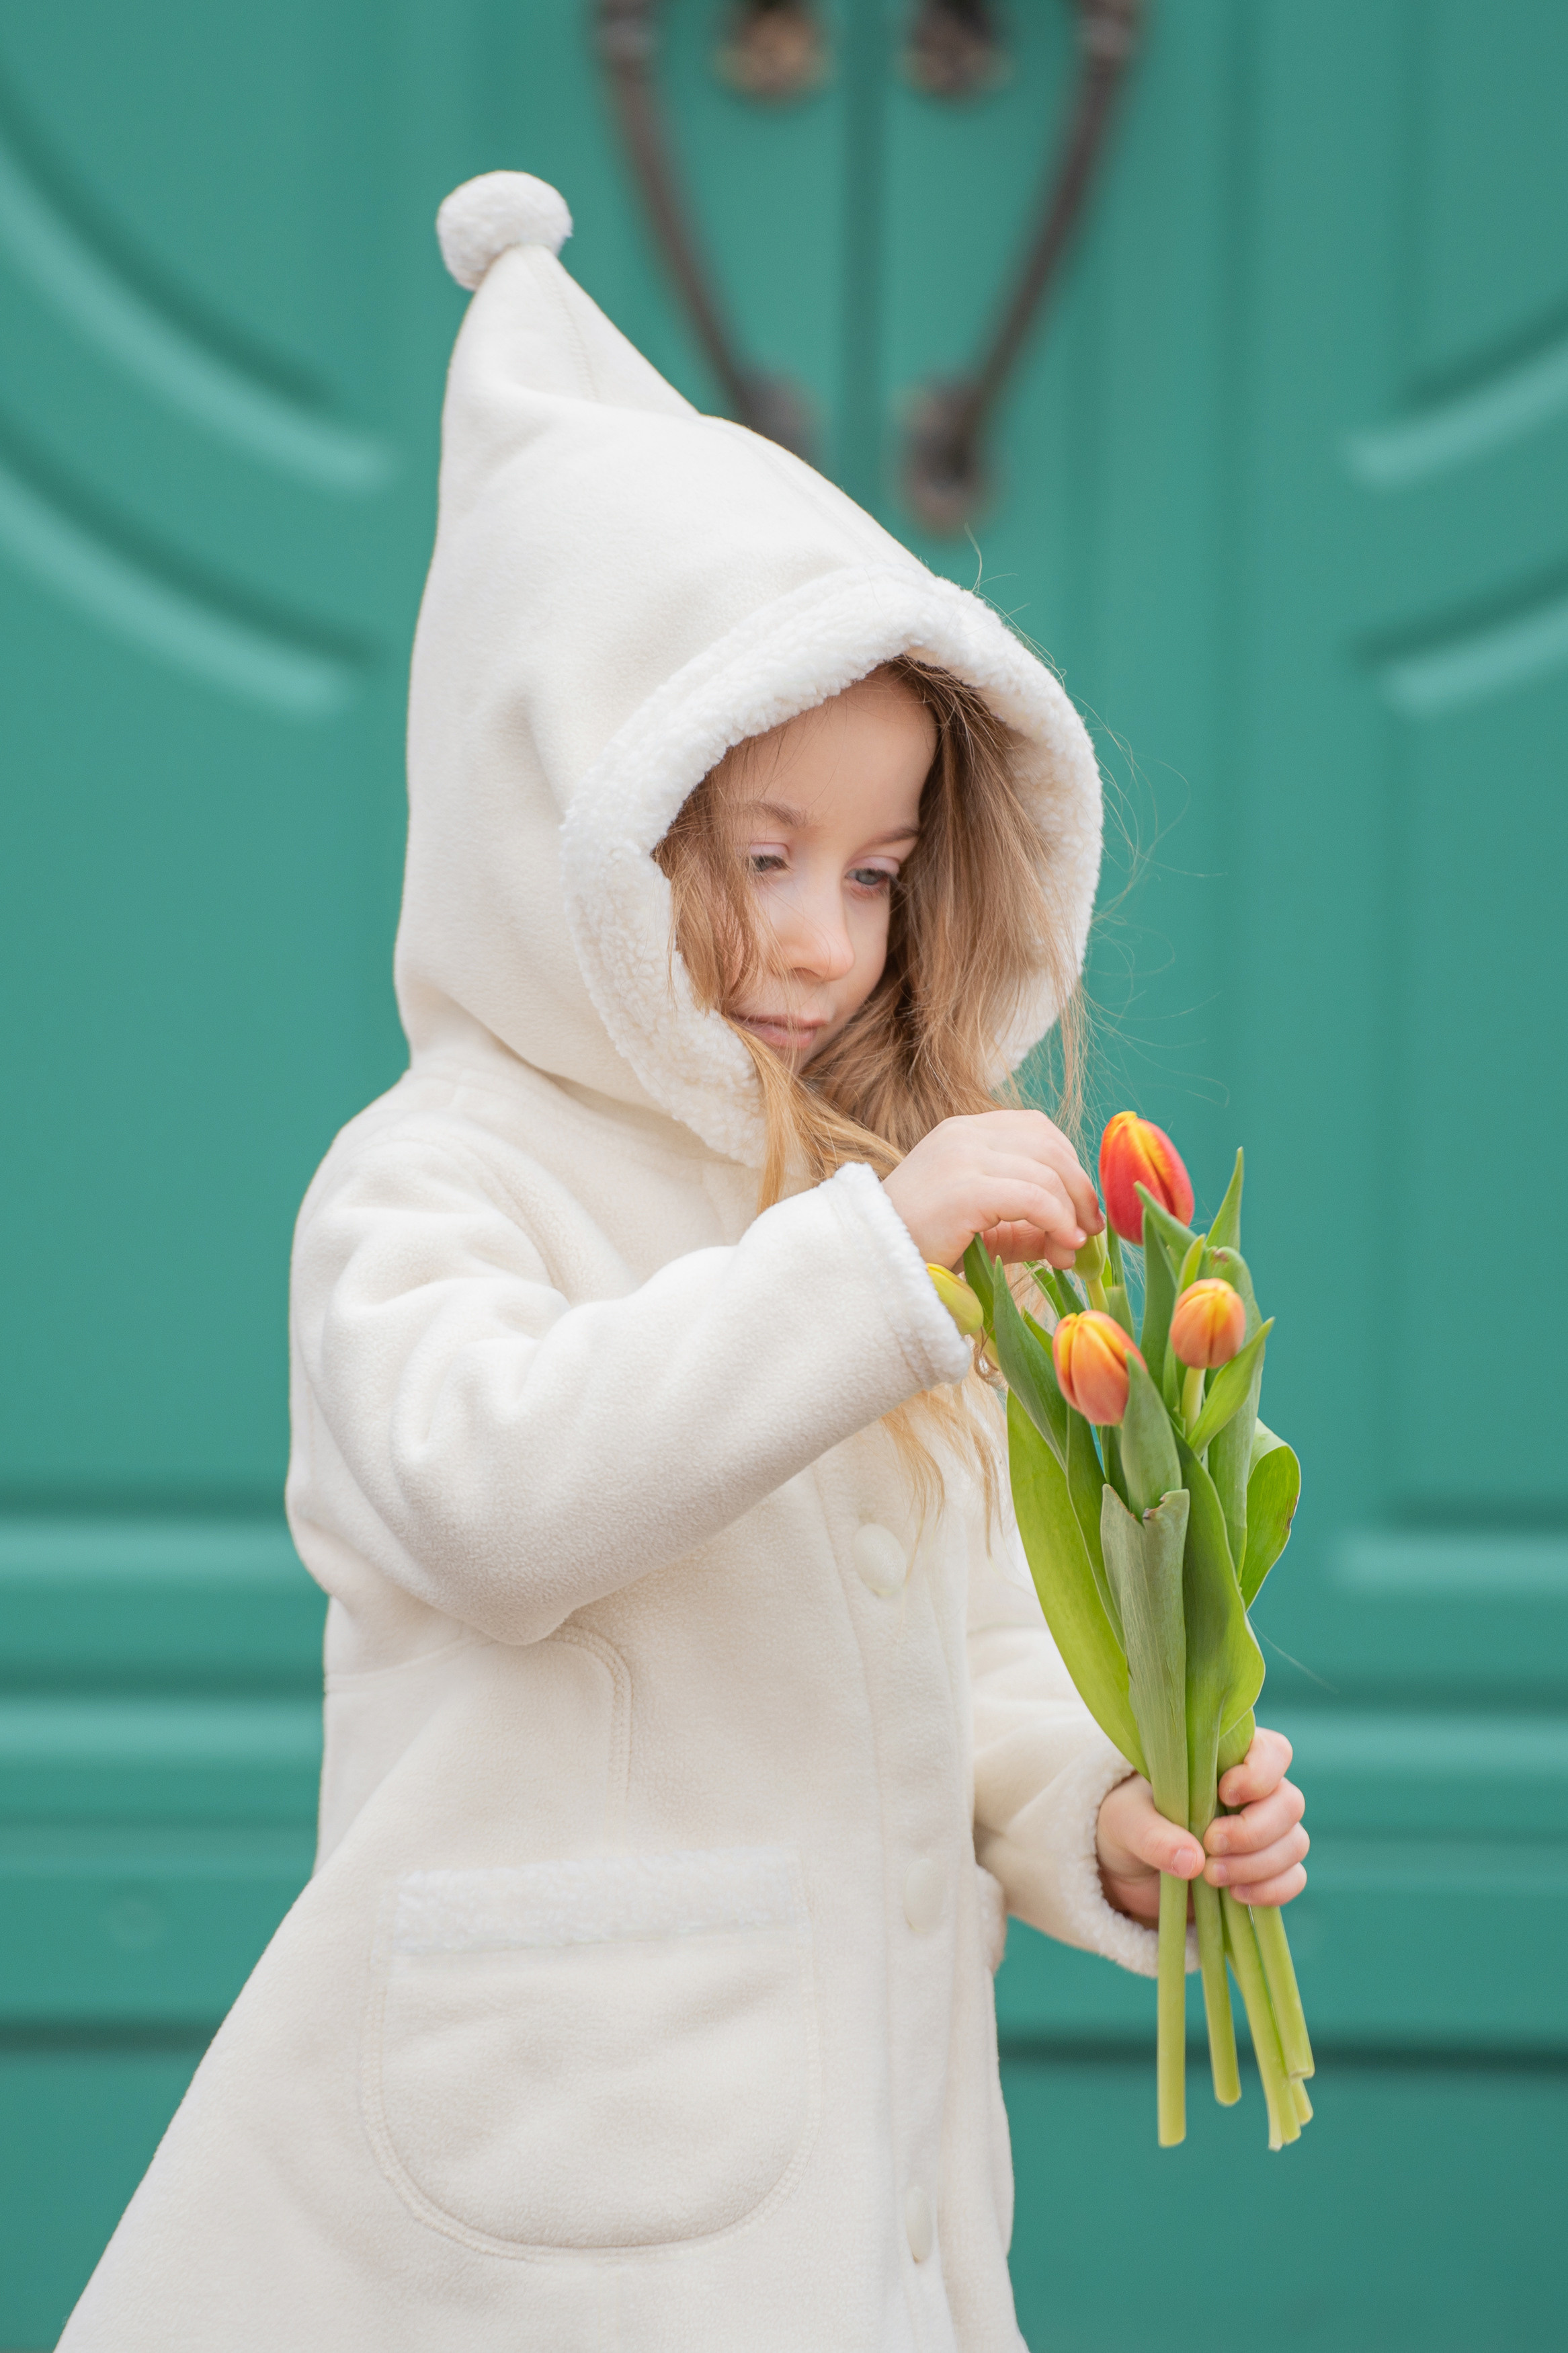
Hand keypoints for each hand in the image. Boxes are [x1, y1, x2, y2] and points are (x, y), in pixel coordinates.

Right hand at [882, 1109, 1102, 1270]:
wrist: (866, 1265)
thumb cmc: (918, 1248)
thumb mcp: (980, 1228)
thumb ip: (1023, 1224)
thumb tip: (1076, 1234)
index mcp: (964, 1131)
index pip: (1038, 1130)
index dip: (1070, 1167)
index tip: (1082, 1210)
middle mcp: (964, 1133)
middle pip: (1051, 1146)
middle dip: (1080, 1190)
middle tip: (1089, 1233)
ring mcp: (963, 1156)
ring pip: (1048, 1172)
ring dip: (1071, 1214)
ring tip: (1071, 1252)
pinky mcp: (965, 1188)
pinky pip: (1034, 1198)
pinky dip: (1058, 1223)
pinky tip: (1063, 1248)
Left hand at [1096, 1727, 1306, 1924]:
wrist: (1125, 1868)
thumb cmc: (1126, 1822)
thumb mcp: (1125, 1821)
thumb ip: (1152, 1834)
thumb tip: (1192, 1860)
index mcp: (1226, 1760)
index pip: (1273, 1751)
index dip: (1260, 1773)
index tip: (1223, 1794)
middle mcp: (1255, 1793)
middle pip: (1290, 1803)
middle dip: (1254, 1831)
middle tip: (1211, 1845)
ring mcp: (1265, 1834)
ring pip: (1294, 1843)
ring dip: (1258, 1865)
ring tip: (1211, 1877)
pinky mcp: (1265, 1872)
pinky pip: (1293, 1879)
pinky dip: (1271, 1890)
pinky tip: (1235, 1896)